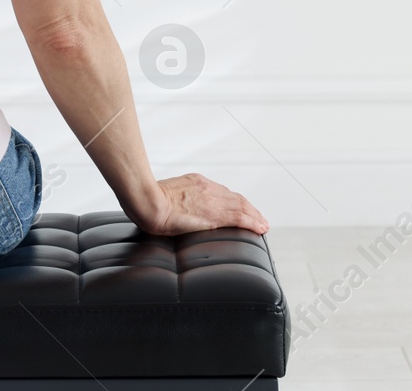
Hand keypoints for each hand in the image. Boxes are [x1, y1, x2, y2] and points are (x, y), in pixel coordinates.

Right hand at [131, 173, 268, 235]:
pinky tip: (260, 228)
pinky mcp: (214, 213)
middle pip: (236, 198)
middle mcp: (208, 188)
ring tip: (263, 224)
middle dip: (249, 209)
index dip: (234, 202)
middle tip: (259, 218)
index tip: (241, 208)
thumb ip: (177, 198)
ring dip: (255, 216)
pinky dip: (253, 222)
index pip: (222, 192)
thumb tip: (175, 208)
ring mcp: (212, 200)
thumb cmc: (148, 200)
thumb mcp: (167, 193)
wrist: (148, 202)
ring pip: (242, 207)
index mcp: (196, 182)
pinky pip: (240, 217)